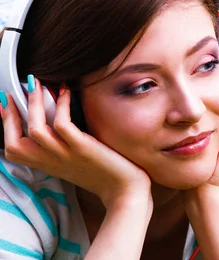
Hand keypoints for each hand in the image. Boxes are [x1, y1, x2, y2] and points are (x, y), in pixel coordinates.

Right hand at [1, 78, 150, 206]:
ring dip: (35, 103)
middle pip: (15, 142)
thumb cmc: (105, 175)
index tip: (5, 103)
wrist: (126, 192)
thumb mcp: (75, 162)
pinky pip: (63, 124)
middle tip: (18, 89)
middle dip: (11, 113)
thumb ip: (62, 148)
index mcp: (48, 165)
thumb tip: (56, 121)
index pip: (13, 150)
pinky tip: (66, 91)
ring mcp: (66, 156)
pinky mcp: (83, 149)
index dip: (6, 126)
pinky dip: (62, 105)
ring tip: (39, 84)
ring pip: (36, 129)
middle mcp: (52, 162)